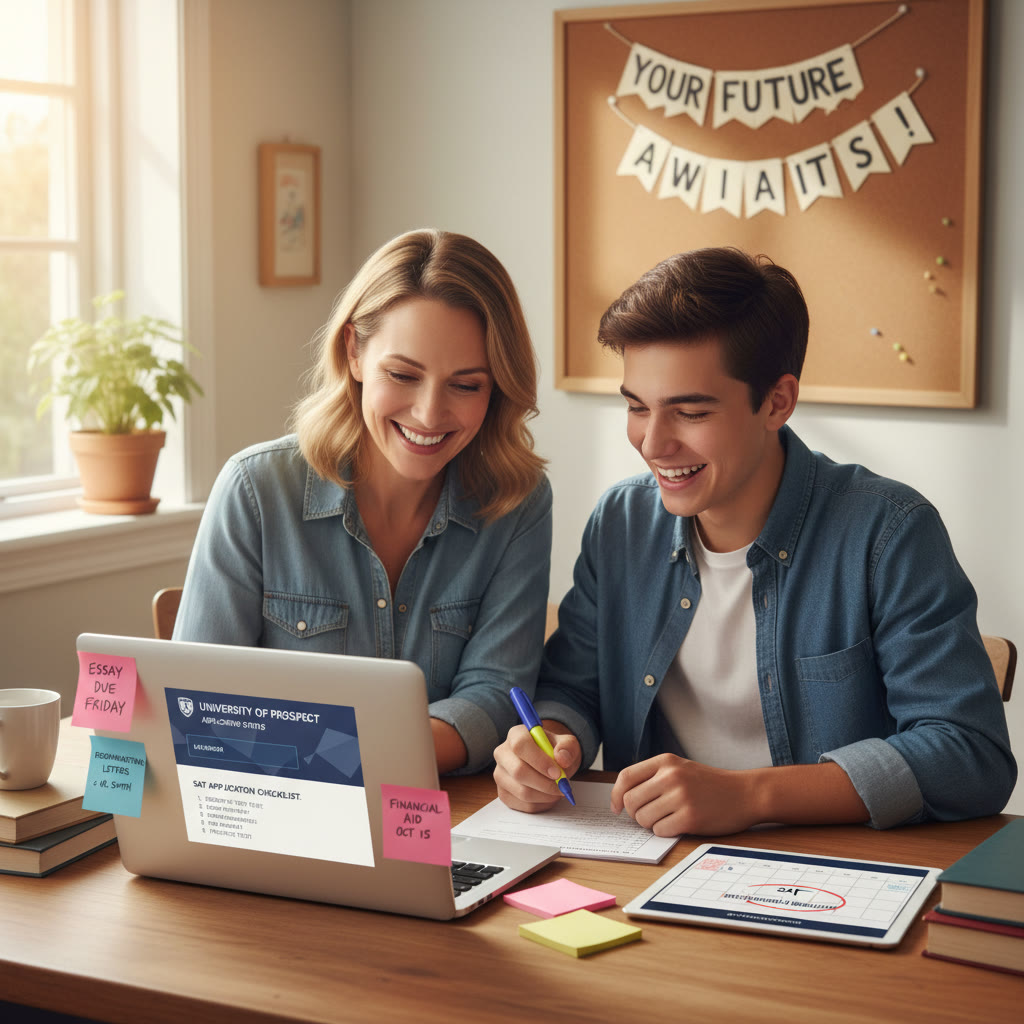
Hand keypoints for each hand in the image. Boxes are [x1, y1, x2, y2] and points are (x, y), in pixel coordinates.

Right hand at [493, 720, 581, 812]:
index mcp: (516, 735)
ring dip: (545, 795)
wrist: (551, 764)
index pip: (520, 746)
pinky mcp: (503, 793)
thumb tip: (562, 758)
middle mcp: (503, 753)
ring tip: (558, 790)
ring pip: (522, 791)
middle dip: (545, 783)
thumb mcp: (568, 744)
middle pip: (518, 771)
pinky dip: (541, 805)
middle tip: (562, 786)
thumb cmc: (556, 752)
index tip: (557, 773)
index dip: (539, 761)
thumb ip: (568, 748)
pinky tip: (549, 797)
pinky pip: (523, 805)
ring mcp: (500, 774)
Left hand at [610, 754, 755, 836]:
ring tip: (668, 818)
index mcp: (665, 761)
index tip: (616, 808)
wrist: (745, 793)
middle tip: (649, 816)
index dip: (615, 795)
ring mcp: (681, 796)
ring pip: (643, 818)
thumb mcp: (681, 768)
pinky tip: (679, 824)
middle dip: (635, 814)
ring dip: (651, 824)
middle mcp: (671, 776)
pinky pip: (660, 831)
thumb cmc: (710, 784)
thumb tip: (622, 799)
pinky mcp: (690, 817)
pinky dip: (665, 831)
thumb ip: (654, 777)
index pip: (626, 777)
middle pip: (630, 801)